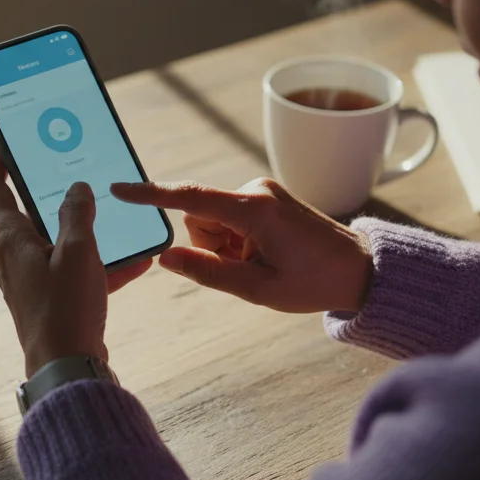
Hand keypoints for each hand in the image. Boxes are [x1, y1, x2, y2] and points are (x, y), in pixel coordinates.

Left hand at [0, 148, 150, 376]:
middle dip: (53, 191)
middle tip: (72, 168)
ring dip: (86, 230)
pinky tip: (137, 262)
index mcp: (10, 239)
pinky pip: (75, 272)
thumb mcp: (78, 250)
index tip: (7, 139)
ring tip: (115, 217)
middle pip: (28, 212)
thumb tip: (76, 189)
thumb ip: (78, 213)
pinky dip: (100, 265)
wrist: (67, 369)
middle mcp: (14, 257)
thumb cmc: (66, 308)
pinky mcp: (50, 301)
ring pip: (58, 243)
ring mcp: (31, 280)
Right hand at [110, 178, 371, 312]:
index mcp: (254, 210)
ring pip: (213, 222)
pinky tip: (268, 253)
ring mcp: (261, 191)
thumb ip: (208, 272)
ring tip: (265, 261)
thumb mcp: (258, 290)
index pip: (190, 199)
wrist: (360, 269)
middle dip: (213, 247)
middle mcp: (255, 191)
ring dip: (228, 246)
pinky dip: (239, 240)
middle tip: (252, 268)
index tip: (119, 189)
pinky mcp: (265, 196)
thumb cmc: (314, 282)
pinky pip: (230, 219)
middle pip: (200, 219)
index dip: (151, 195)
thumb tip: (165, 258)